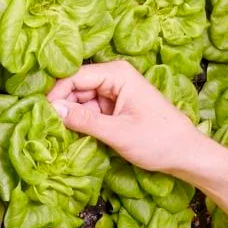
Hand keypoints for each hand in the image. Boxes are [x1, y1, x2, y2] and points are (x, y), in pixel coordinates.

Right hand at [46, 61, 206, 172]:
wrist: (186, 154)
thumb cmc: (158, 140)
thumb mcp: (117, 132)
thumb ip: (84, 121)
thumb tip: (53, 110)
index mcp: (117, 73)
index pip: (74, 76)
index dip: (56, 94)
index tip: (41, 114)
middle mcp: (115, 77)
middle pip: (76, 87)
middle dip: (62, 106)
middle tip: (47, 129)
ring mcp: (116, 93)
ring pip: (81, 101)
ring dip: (71, 117)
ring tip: (58, 136)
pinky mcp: (116, 108)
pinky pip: (91, 112)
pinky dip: (82, 124)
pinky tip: (74, 137)